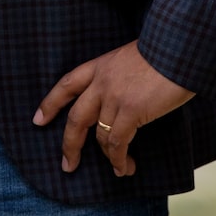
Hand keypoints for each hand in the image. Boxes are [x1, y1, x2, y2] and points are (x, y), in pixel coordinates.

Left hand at [32, 42, 193, 176]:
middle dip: (69, 144)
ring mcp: (113, 96)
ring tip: (119, 168)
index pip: (67, 84)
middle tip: (67, 164)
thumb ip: (119, 77)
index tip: (38, 120)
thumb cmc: (163, 51)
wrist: (178, 46)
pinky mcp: (130, 111)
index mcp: (100, 65)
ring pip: (100, 136)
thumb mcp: (131, 58)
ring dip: (108, 157)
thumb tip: (122, 102)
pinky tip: (125, 168)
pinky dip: (119, 159)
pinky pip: (118, 143)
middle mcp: (101, 81)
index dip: (50, 103)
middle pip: (76, 118)